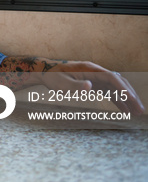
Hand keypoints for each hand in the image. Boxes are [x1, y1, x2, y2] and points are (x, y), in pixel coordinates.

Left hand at [0, 56, 144, 114]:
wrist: (44, 72)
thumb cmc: (52, 77)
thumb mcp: (61, 82)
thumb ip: (76, 85)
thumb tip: (91, 86)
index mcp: (90, 69)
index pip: (113, 78)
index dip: (124, 89)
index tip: (132, 100)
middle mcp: (95, 72)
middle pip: (118, 82)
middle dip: (130, 95)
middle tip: (140, 110)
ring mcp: (95, 77)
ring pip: (115, 87)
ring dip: (126, 99)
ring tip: (136, 112)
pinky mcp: (92, 82)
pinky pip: (108, 91)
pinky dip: (117, 100)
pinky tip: (123, 110)